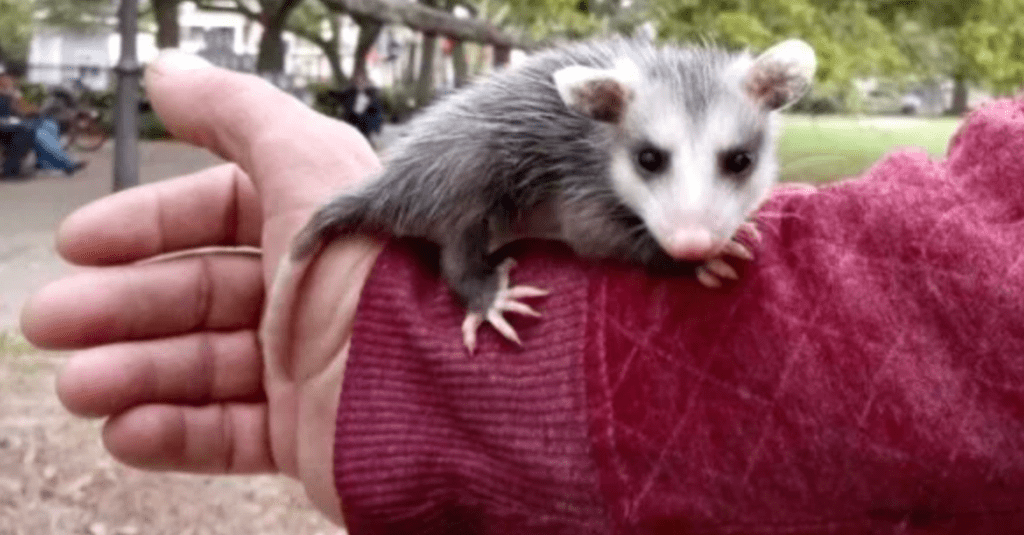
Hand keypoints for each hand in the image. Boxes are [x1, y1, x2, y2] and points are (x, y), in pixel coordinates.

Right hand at [19, 52, 382, 524]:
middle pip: (199, 296)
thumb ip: (240, 116)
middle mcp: (313, 296)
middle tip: (53, 320)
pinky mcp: (311, 435)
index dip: (148, 225)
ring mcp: (312, 369)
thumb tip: (171, 73)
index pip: (219, 218)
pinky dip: (176, 432)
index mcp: (318, 228)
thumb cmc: (382, 279)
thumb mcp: (309, 171)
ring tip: (81, 385)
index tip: (82, 243)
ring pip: (204, 367)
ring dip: (134, 374)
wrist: (445, 395)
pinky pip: (231, 435)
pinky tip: (128, 429)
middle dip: (122, 306)